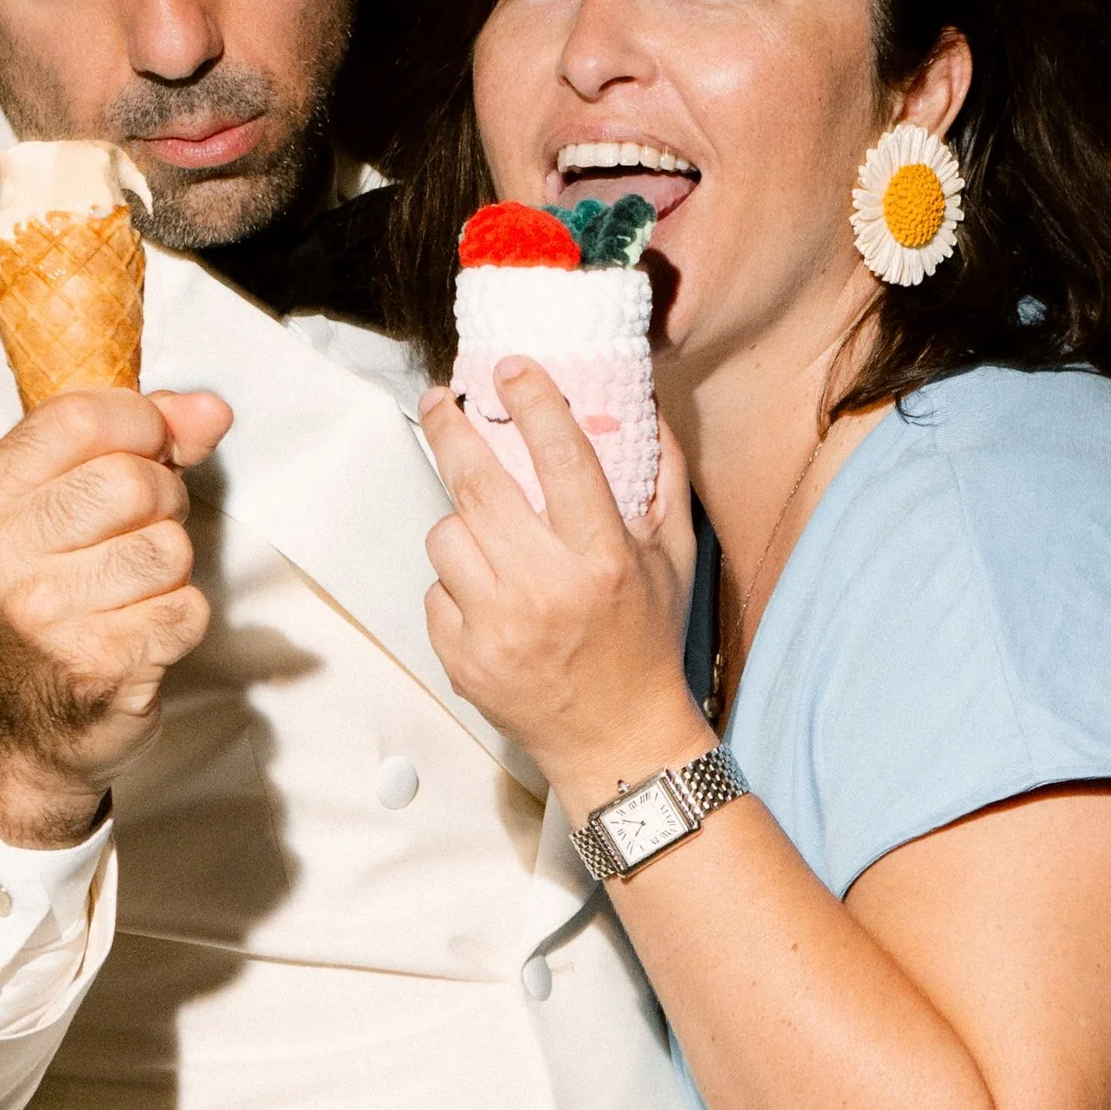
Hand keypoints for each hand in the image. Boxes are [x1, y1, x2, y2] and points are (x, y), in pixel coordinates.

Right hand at [0, 383, 230, 843]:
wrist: (26, 724)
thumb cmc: (51, 596)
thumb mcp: (63, 503)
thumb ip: (138, 441)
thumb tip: (209, 410)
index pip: (80, 418)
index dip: (143, 424)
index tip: (153, 445)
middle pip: (132, 481)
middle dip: (163, 499)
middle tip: (143, 529)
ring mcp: (44, 617)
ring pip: (167, 546)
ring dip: (173, 565)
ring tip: (136, 586)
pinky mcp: (97, 667)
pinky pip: (186, 608)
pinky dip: (181, 617)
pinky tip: (143, 630)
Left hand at [420, 358, 704, 810]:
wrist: (618, 741)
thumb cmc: (647, 644)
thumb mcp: (674, 560)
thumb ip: (664, 481)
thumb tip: (644, 406)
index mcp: (603, 558)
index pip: (561, 457)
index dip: (532, 402)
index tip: (511, 368)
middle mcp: (547, 588)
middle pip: (477, 484)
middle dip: (449, 429)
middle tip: (437, 400)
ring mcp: (498, 627)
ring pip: (446, 536)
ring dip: (460, 524)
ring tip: (486, 534)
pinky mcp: (465, 659)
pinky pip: (437, 592)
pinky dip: (457, 586)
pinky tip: (488, 598)